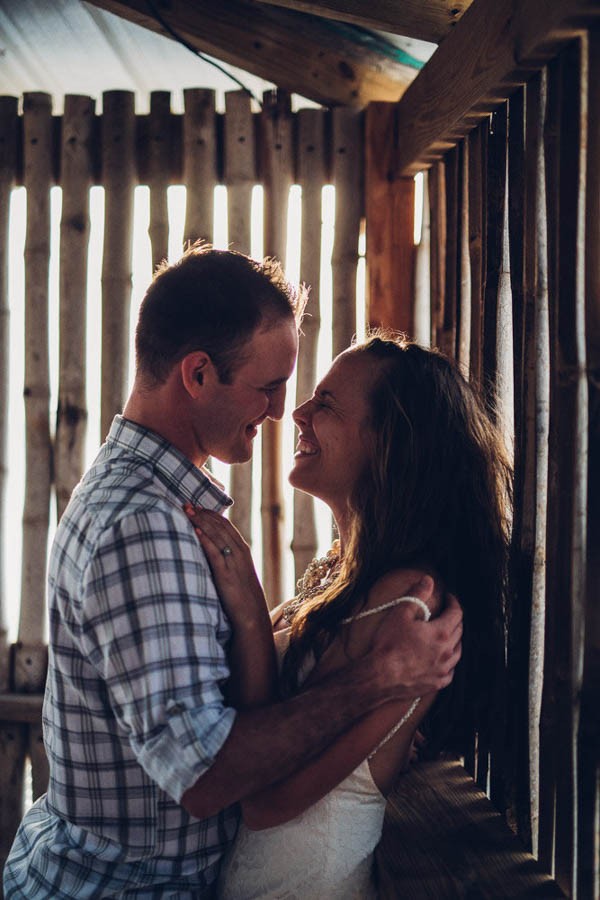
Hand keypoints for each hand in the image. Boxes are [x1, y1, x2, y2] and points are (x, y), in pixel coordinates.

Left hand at [184, 505, 267, 627]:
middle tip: (186, 503)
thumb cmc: (242, 594)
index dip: (210, 514)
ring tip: (187, 511)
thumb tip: (210, 550)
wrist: (251, 614)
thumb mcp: (236, 572)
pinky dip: (205, 539)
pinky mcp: (226, 574)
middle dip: (202, 513)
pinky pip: (214, 552)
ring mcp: (234, 562)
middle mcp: (239, 552)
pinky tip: (195, 530)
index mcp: (242, 550)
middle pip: (220, 526)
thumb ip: (226, 559)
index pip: (225, 525)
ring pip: (217, 535)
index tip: (196, 506)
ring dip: (201, 521)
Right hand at [371, 576, 462, 698]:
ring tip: (446, 634)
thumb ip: (417, 594)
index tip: (448, 597)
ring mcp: (443, 669)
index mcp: (441, 633)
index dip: (453, 602)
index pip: (456, 613)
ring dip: (454, 640)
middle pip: (459, 631)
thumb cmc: (389, 645)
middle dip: (454, 619)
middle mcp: (447, 652)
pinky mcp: (437, 683)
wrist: (380, 677)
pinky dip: (449, 661)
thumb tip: (428, 580)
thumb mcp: (401, 613)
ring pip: (458, 651)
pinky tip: (442, 659)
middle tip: (445, 613)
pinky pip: (451, 671)